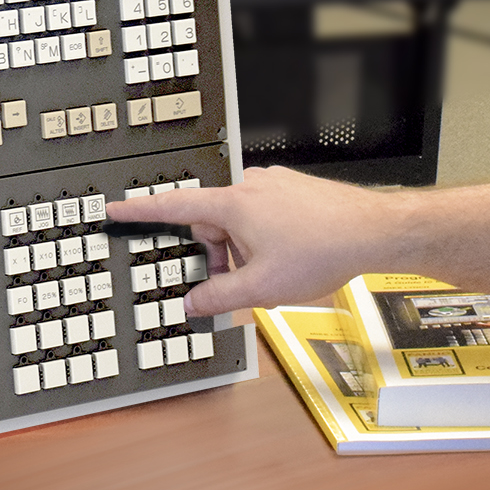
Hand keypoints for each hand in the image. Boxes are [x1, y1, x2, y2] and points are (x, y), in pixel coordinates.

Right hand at [106, 166, 401, 315]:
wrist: (373, 231)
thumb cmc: (323, 250)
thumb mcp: (261, 288)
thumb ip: (219, 297)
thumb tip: (193, 303)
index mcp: (233, 205)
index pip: (174, 207)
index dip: (140, 210)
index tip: (116, 208)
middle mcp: (251, 187)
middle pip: (212, 224)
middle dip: (221, 255)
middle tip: (244, 280)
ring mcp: (274, 186)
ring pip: (241, 224)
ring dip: (247, 250)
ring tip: (278, 272)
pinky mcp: (294, 190)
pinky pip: (264, 217)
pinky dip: (267, 240)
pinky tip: (292, 258)